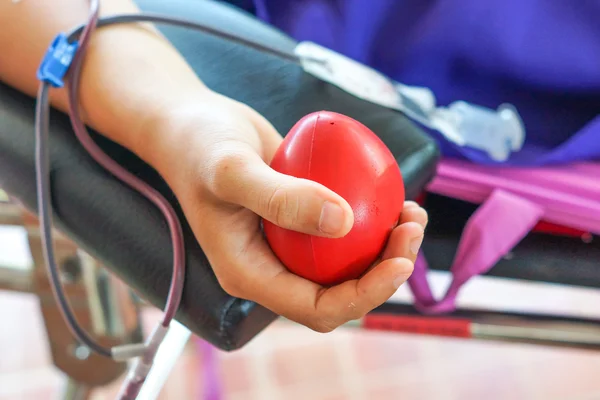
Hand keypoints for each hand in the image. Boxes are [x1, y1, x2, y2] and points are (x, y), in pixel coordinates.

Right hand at [149, 92, 427, 332]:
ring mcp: (286, 245)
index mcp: (251, 274)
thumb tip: (345, 224)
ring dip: (385, 247)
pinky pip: (342, 232)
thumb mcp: (232, 169)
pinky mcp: (299, 220)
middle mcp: (271, 267)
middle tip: (411, 228)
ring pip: (346, 265)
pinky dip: (373, 221)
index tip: (398, 261)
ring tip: (411, 212)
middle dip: (384, 271)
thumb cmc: (198, 146)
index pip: (316, 307)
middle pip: (339, 292)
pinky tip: (393, 197)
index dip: (363, 295)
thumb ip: (282, 198)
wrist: (188, 124)